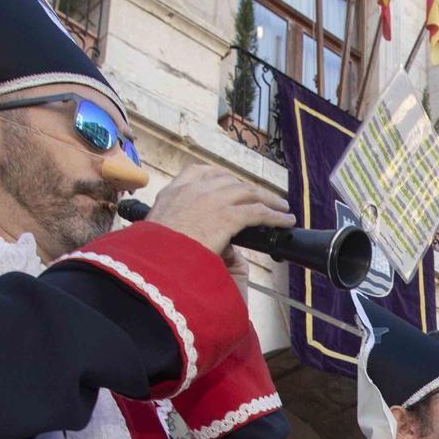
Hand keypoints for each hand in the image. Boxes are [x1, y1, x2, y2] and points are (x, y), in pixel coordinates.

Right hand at [143, 164, 295, 257]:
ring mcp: (211, 200)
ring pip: (248, 193)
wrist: (152, 265)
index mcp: (172, 193)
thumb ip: (180, 226)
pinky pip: (258, 212)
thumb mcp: (159, 233)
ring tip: (282, 208)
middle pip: (229, 181)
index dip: (220, 178)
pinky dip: (275, 216)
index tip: (230, 184)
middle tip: (262, 198)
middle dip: (248, 190)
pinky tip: (286, 221)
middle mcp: (192, 190)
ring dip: (268, 200)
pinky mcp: (226, 216)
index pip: (199, 173)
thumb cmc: (152, 258)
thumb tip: (204, 233)